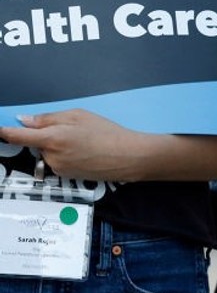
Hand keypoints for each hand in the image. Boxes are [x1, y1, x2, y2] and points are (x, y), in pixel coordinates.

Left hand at [0, 109, 148, 180]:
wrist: (129, 157)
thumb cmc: (107, 133)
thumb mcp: (78, 116)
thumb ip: (48, 118)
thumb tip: (25, 121)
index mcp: (52, 138)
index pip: (17, 136)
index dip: (5, 131)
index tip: (0, 128)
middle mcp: (51, 157)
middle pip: (36, 143)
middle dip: (45, 135)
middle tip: (71, 129)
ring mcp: (58, 169)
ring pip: (47, 153)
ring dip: (56, 146)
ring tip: (83, 142)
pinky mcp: (66, 177)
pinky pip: (57, 162)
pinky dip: (65, 155)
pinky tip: (85, 153)